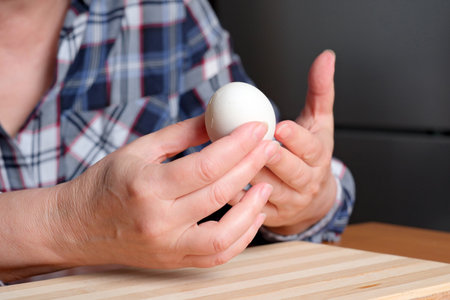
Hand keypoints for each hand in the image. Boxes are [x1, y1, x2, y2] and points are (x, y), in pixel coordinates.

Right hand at [49, 116, 279, 268]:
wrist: (77, 227)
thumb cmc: (104, 185)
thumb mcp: (138, 150)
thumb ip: (181, 134)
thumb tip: (216, 119)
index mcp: (146, 186)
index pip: (205, 165)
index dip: (238, 144)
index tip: (256, 129)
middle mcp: (158, 220)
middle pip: (219, 193)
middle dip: (251, 166)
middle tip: (268, 147)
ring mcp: (168, 246)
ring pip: (225, 234)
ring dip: (253, 207)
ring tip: (266, 183)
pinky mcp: (174, 260)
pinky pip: (217, 256)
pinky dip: (242, 237)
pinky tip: (253, 215)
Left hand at [246, 50, 336, 234]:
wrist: (312, 196)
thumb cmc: (312, 154)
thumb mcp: (319, 122)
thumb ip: (320, 90)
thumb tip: (326, 56)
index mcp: (318, 158)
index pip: (311, 148)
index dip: (296, 139)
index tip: (280, 126)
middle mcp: (306, 182)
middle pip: (291, 172)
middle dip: (274, 159)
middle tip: (257, 145)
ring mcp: (289, 201)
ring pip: (268, 189)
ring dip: (249, 175)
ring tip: (229, 161)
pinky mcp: (272, 215)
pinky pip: (251, 206)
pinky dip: (236, 195)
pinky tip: (219, 182)